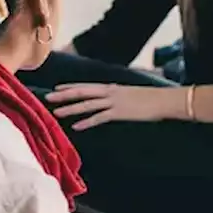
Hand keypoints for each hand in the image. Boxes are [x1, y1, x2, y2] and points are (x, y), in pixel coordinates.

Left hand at [46, 83, 180, 130]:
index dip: (70, 87)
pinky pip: (99, 118)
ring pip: (87, 104)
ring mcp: (114, 102)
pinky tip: (76, 127)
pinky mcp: (120, 113)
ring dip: (71, 108)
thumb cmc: (151, 98)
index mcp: (112, 87)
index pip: (86, 86)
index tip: (56, 88)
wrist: (164, 100)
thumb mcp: (131, 94)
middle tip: (47, 97)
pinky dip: (87, 122)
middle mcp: (110, 92)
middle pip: (82, 92)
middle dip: (64, 95)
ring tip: (56, 112)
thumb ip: (118, 96)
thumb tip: (112, 100)